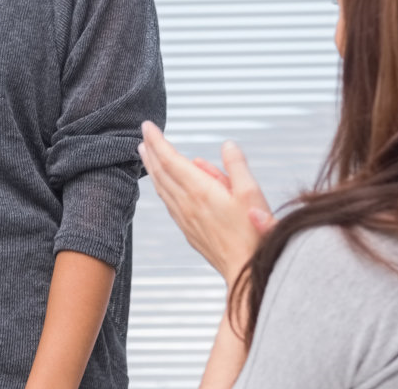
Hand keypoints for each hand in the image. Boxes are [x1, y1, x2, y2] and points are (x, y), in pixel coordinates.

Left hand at [140, 122, 272, 280]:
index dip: (157, 141)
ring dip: (152, 168)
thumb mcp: (252, 193)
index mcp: (200, 190)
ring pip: (162, 188)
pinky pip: (169, 203)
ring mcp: (185, 219)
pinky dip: (161, 187)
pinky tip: (162, 186)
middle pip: (161, 172)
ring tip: (145, 154)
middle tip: (142, 135)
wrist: (246, 272)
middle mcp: (187, 204)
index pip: (171, 159)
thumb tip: (227, 144)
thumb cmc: (254, 233)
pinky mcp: (189, 231)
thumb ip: (237, 166)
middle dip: (150, 151)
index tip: (147, 126)